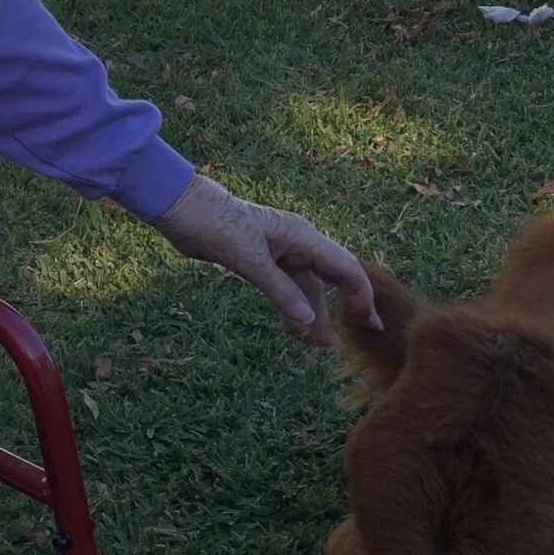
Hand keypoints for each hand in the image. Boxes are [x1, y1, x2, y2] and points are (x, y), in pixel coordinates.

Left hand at [148, 173, 379, 346]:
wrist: (185, 209)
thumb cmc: (217, 225)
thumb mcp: (249, 261)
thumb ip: (281, 291)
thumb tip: (309, 323)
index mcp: (302, 236)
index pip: (345, 267)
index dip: (361, 294)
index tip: (369, 321)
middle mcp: (299, 243)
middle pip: (335, 276)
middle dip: (349, 304)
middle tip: (365, 332)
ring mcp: (282, 252)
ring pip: (309, 286)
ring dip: (316, 313)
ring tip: (324, 345)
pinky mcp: (265, 261)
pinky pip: (288, 287)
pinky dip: (293, 307)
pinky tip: (295, 329)